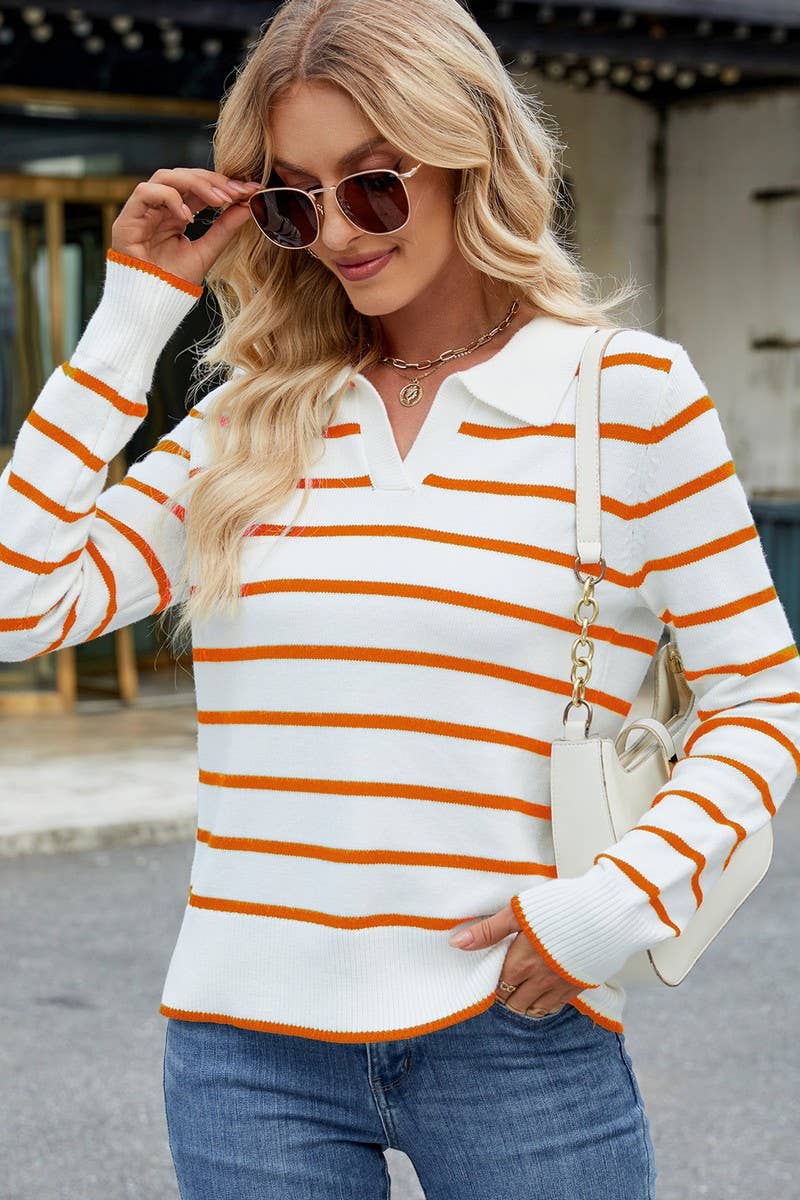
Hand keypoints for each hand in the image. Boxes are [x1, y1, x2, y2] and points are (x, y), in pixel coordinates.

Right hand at [110, 167, 262, 286]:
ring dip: (195, 184)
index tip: (249, 189)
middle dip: (213, 181)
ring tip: (218, 200)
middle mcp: (159, 208)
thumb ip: (225, 229)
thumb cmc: (174, 282)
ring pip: (166, 177)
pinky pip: (146, 192)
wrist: (151, 304)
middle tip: (236, 192)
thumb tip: (248, 205)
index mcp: (176, 214)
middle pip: (184, 176)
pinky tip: (187, 217)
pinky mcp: (127, 218)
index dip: (223, 185)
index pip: (199, 188)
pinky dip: (169, 198)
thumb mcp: (207, 252)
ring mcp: (142, 211)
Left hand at [448, 902, 581, 1014]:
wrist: (605, 913)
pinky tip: (544, 993)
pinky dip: (546, 1004)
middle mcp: (539, 980)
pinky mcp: (579, 986)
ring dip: (525, 1003)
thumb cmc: (560, 906)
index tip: (495, 973)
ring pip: (535, 1009)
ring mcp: (560, 986)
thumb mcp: (518, 912)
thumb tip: (457, 943)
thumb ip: (488, 930)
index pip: (498, 986)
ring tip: (522, 990)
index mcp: (521, 963)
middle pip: (515, 1003)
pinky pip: (556, 1006)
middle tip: (506, 983)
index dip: (494, 981)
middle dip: (508, 996)